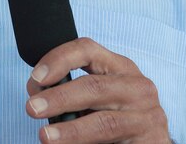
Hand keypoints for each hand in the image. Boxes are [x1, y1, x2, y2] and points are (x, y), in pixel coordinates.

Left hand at [25, 37, 169, 142]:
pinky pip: (115, 142)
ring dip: (71, 130)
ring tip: (46, 136)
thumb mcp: (95, 101)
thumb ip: (71, 94)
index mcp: (120, 67)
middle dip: (59, 97)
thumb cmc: (118, 122)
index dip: (60, 59)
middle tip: (32, 108)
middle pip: (94, 86)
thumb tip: (37, 93)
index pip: (87, 50)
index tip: (36, 77)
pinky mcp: (153, 141)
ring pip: (105, 121)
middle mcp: (138, 86)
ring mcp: (148, 114)